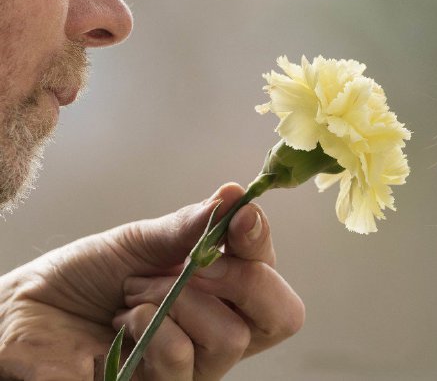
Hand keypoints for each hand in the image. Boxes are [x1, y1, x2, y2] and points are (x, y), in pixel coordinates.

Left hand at [0, 183, 304, 380]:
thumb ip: (191, 226)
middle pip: (282, 316)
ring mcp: (197, 364)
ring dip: (176, 299)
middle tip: (198, 264)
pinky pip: (182, 356)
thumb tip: (236, 195)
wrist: (31, 309)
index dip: (265, 243)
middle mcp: (222, 327)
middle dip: (244, 280)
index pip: (272, 273)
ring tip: (133, 291)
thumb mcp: (142, 240)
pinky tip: (122, 321)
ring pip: (229, 336)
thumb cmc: (89, 274)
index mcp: (225, 288)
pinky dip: (150, 325)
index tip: (242, 215)